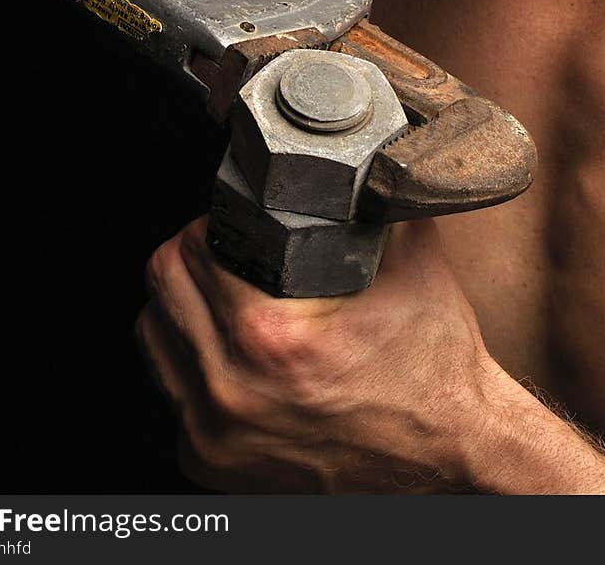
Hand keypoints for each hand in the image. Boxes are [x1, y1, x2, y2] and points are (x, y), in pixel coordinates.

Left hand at [137, 215, 501, 493]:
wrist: (451, 453)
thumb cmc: (434, 366)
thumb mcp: (413, 260)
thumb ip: (375, 194)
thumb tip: (363, 144)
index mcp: (270, 336)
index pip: (193, 246)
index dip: (214, 220)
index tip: (236, 221)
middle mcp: (232, 390)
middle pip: (162, 285)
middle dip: (192, 255)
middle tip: (228, 250)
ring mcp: (214, 433)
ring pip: (153, 335)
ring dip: (182, 305)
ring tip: (226, 295)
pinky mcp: (210, 461)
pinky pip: (170, 390)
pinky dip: (190, 362)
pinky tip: (229, 348)